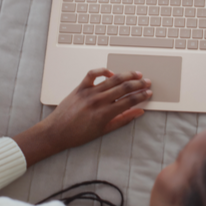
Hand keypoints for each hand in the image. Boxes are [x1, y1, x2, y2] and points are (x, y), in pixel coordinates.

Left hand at [14, 69, 151, 166]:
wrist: (56, 132)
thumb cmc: (78, 134)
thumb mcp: (104, 130)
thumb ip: (123, 120)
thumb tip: (138, 112)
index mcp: (105, 113)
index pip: (130, 101)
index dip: (142, 96)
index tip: (149, 93)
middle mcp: (98, 100)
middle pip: (124, 87)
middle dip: (139, 83)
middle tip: (147, 82)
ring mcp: (89, 92)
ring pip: (112, 79)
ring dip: (127, 75)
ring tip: (137, 74)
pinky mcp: (80, 87)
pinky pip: (93, 74)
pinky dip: (103, 71)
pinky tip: (111, 73)